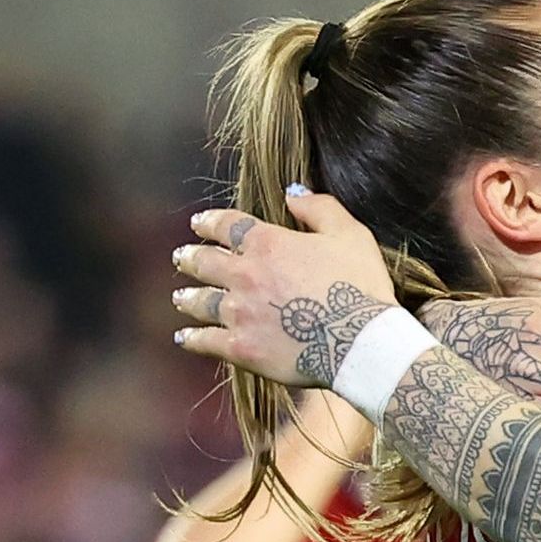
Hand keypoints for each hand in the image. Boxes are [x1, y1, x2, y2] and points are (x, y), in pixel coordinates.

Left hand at [171, 192, 401, 391]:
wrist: (360, 343)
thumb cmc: (361, 287)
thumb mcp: (349, 234)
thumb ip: (319, 208)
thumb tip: (292, 193)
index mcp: (267, 243)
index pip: (227, 225)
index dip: (209, 222)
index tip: (199, 223)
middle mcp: (244, 275)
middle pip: (205, 262)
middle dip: (190, 258)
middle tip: (182, 257)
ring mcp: (239, 313)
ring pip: (200, 302)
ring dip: (187, 297)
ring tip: (180, 297)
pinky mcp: (241, 348)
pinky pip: (206, 341)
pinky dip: (192, 339)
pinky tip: (184, 338)